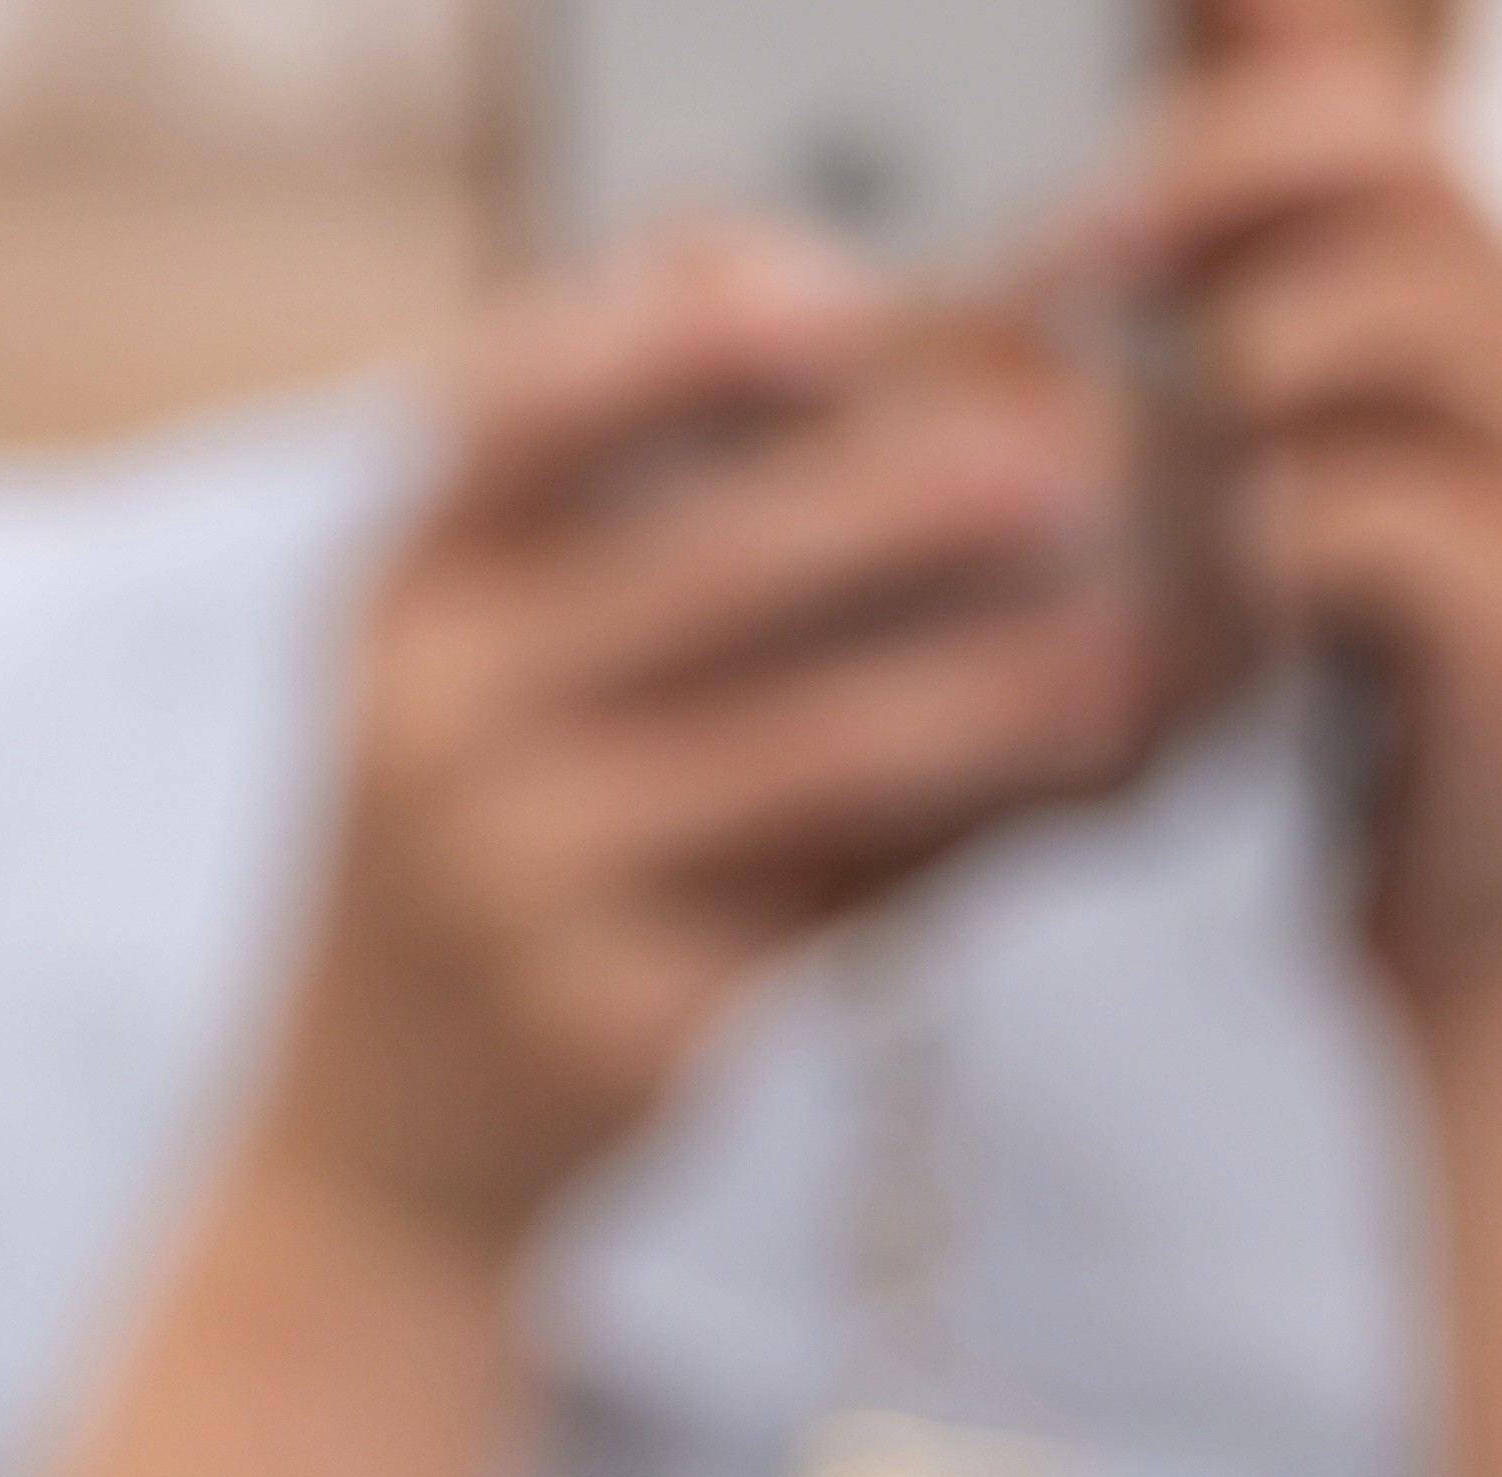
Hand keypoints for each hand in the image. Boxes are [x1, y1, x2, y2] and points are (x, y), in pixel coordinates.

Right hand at [250, 224, 1162, 1260]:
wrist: (382, 1149)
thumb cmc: (486, 856)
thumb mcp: (489, 672)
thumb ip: (638, 530)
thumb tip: (906, 387)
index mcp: (411, 591)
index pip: (530, 407)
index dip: (686, 339)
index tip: (843, 302)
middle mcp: (443, 724)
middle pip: (705, 569)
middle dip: (900, 506)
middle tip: (1061, 466)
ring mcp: (525, 885)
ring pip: (801, 752)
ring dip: (981, 698)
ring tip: (1119, 663)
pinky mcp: (621, 1023)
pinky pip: (832, 908)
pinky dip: (968, 843)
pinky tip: (1069, 802)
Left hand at [1095, 0, 1501, 1014]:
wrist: (1494, 952)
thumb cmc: (1365, 722)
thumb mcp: (1290, 507)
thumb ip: (1222, 365)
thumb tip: (1043, 255)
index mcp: (1485, 300)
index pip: (1366, 89)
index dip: (1246, 38)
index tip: (1093, 46)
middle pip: (1383, 155)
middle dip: (1197, 177)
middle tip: (1046, 260)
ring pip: (1395, 310)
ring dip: (1219, 346)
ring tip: (1098, 418)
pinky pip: (1387, 524)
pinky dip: (1262, 533)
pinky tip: (1184, 578)